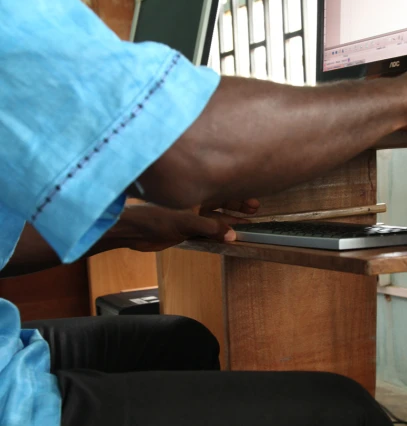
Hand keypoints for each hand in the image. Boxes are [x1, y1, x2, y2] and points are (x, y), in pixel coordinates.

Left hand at [111, 200, 258, 252]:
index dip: (238, 194)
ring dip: (230, 220)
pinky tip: (228, 235)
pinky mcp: (185, 229)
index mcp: (195, 191)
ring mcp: (190, 215)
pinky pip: (207, 229)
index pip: (222, 189)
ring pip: (216, 216)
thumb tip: (232, 235)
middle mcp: (194, 201)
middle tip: (254, 210)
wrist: (133, 231)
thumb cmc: (154, 217)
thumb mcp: (186, 221)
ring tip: (246, 223)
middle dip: (237, 206)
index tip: (253, 201)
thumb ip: (210, 227)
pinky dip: (218, 232)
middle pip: (221, 202)